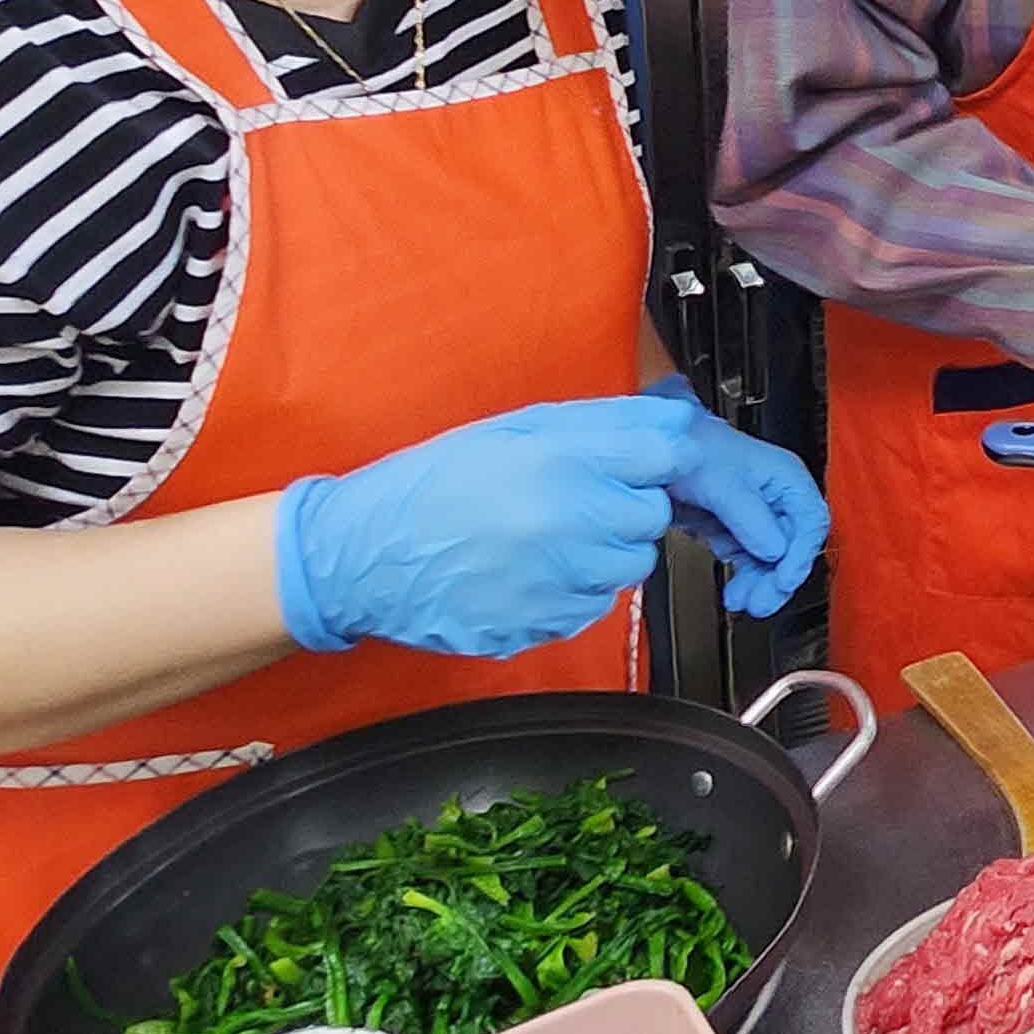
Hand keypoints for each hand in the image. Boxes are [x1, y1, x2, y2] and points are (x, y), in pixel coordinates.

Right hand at [277, 396, 697, 656]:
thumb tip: (667, 411)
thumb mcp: (511, 429)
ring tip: (546, 537)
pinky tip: (529, 571)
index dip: (661, 456)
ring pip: (632, 564)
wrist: (364, 557)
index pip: (669, 450)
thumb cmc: (430, 486)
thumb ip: (596, 423)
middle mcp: (570, 518)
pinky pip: (596, 605)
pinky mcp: (549, 622)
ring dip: (604, 551)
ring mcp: (562, 577)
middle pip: (653, 513)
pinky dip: (576, 590)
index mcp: (561, 458)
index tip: (645, 461)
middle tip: (575, 500)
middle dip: (626, 506)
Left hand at [642, 376, 829, 619]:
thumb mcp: (722, 483)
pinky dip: (745, 579)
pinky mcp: (736, 529)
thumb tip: (774, 550)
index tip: (784, 580)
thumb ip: (750, 517)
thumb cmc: (691, 450)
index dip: (801, 555)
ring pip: (772, 560)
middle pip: (792, 547)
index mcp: (785, 479)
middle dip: (777, 578)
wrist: (656, 452)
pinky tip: (736, 592)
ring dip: (760, 584)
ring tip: (744, 601)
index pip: (810, 523)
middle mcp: (775, 499)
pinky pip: (750, 561)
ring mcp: (756, 516)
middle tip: (761, 602)